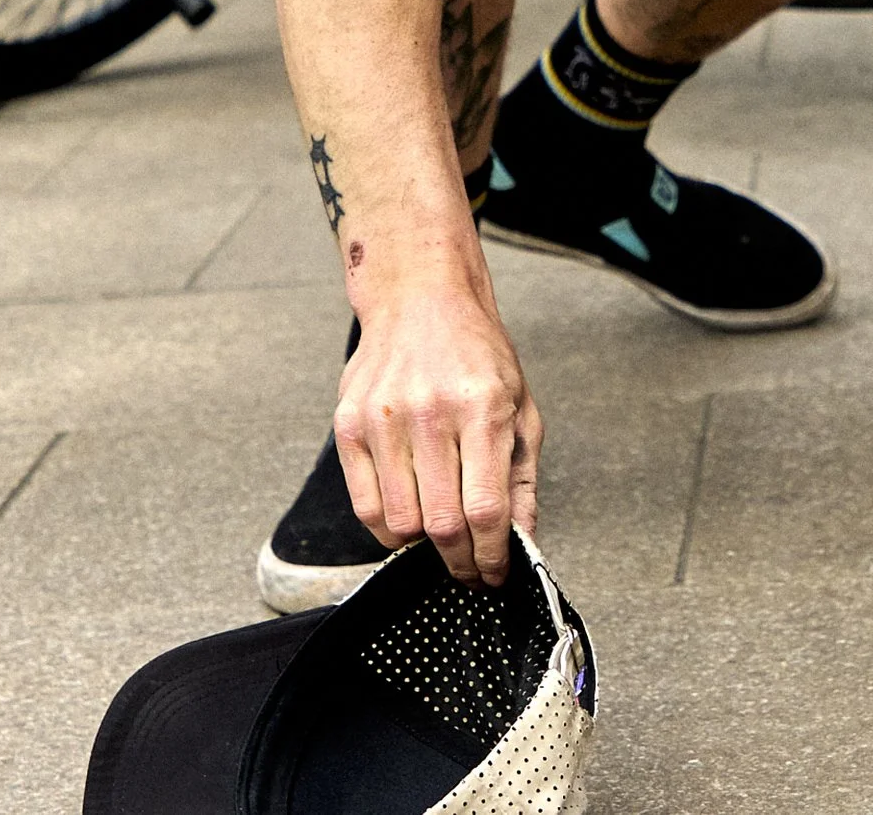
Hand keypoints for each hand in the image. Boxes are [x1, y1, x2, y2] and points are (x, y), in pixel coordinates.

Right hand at [333, 282, 541, 586]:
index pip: (485, 510)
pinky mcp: (350, 424)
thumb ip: (521, 479)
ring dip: (423, 549)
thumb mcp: (520, 408)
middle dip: (460, 563)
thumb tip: (522, 541)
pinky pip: (365, 505)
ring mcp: (384, 419)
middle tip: (470, 570)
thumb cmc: (476, 354)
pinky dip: (387, 530)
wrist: (420, 300)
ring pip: (400, 523)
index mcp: (483, 408)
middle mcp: (431, 413)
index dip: (491, 556)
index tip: (495, 572)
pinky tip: (408, 520)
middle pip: (442, 524)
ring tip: (440, 540)